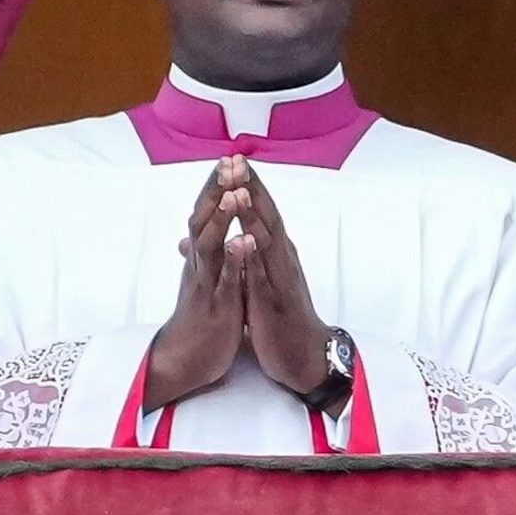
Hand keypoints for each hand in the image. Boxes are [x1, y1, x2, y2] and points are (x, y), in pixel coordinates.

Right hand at [145, 156, 250, 411]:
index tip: (230, 158)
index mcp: (203, 256)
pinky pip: (225, 280)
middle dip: (217, 190)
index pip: (207, 213)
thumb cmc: (199, 316)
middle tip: (229, 161)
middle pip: (205, 219)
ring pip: (211, 245)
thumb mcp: (201, 279)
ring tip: (232, 193)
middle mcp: (201, 264)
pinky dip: (234, 260)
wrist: (185, 359)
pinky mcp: (216, 306)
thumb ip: (200, 254)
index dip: (217, 186)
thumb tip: (189, 234)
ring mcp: (207, 284)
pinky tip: (243, 241)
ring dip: (221, 218)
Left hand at [229, 161, 333, 402]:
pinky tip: (249, 239)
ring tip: (241, 188)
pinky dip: (257, 255)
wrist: (304, 354)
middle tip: (236, 160)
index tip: (231, 160)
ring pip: (267, 238)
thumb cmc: (278, 317)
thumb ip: (238, 259)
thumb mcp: (253, 283)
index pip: (259, 212)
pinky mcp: (275, 299)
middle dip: (250, 188)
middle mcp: (280, 257)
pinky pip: (266, 274)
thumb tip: (211, 242)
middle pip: (265, 215)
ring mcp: (280, 277)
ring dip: (254, 213)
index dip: (246, 186)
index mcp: (273, 252)